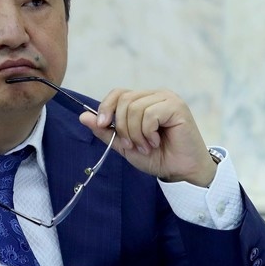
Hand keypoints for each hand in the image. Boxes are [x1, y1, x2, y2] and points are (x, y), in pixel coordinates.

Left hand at [83, 88, 217, 186]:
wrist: (181, 172)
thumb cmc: (158, 158)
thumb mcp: (125, 145)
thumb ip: (106, 131)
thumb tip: (83, 116)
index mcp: (143, 101)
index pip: (118, 93)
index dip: (106, 107)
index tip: (103, 125)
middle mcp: (155, 96)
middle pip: (124, 100)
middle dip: (122, 127)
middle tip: (132, 145)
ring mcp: (167, 99)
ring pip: (135, 108)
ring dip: (135, 133)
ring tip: (146, 146)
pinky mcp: (176, 106)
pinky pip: (149, 114)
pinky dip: (147, 132)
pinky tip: (156, 142)